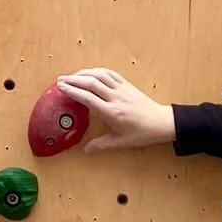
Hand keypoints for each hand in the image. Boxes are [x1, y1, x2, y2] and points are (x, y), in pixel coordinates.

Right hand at [55, 68, 174, 151]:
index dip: (72, 91)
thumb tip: (85, 150)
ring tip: (72, 76)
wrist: (161, 123)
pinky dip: (98, 71)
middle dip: (73, 79)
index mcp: (112, 112)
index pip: (87, 97)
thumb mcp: (120, 142)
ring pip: (100, 75)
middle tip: (60, 80)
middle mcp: (115, 97)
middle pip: (91, 83)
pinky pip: (110, 73)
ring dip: (84, 73)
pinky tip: (90, 73)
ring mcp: (122, 89)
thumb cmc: (142, 133)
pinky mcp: (127, 85)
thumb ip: (101, 145)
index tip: (60, 88)